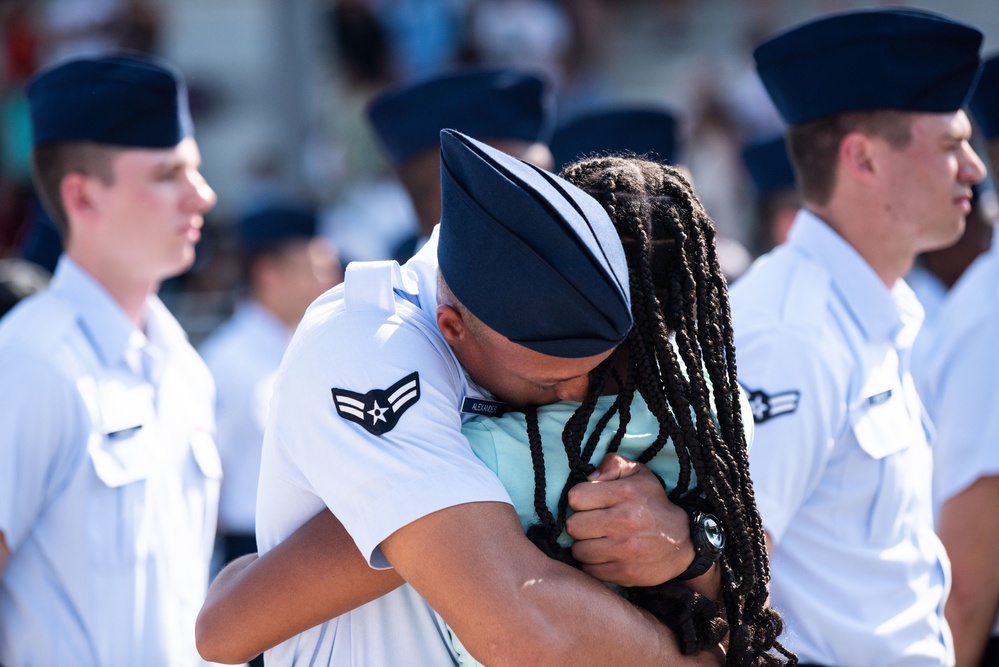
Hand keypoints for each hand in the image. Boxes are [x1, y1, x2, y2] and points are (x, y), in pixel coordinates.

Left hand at [565, 453, 693, 586]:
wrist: (684, 543)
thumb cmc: (654, 504)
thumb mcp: (640, 474)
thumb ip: (613, 464)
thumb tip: (589, 476)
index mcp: (625, 493)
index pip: (576, 497)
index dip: (579, 500)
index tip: (589, 504)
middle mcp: (625, 521)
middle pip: (573, 526)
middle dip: (579, 524)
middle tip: (592, 524)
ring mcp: (625, 550)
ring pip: (579, 550)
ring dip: (584, 546)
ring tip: (598, 540)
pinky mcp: (625, 573)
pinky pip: (590, 570)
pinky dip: (593, 564)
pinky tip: (605, 555)